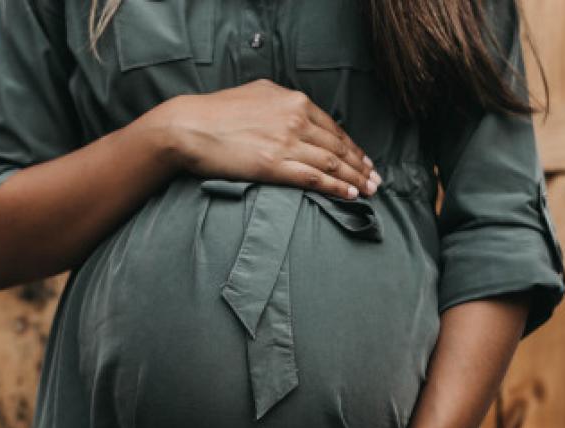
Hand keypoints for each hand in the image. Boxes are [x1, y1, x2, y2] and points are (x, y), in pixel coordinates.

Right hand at [154, 78, 380, 199]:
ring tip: (369, 190)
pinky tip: (350, 195)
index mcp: (292, 100)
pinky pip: (315, 177)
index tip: (363, 159)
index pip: (333, 126)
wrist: (188, 127)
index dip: (352, 146)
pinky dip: (336, 187)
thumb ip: (280, 102)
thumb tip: (295, 109)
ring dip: (355, 178)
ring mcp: (286, 142)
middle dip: (360, 165)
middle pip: (337, 145)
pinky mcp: (274, 164)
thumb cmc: (216, 113)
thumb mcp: (255, 94)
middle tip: (376, 179)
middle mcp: (295, 118)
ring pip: (331, 162)